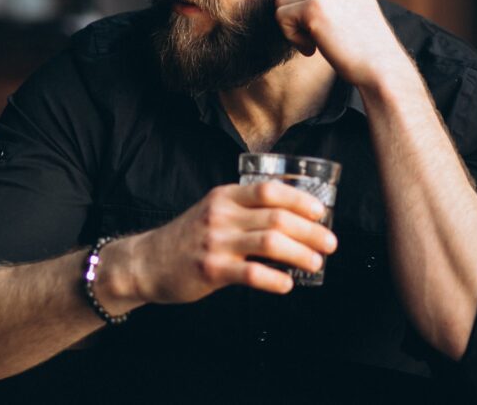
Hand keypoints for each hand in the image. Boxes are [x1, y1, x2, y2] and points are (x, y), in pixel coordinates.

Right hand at [125, 182, 337, 303]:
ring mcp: (215, 242)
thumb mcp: (212, 211)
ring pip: (270, 244)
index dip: (300, 199)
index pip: (269, 190)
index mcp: (224, 196)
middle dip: (311, 231)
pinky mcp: (211, 269)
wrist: (147, 261)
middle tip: (329, 243)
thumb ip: (243, 210)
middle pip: (277, 218)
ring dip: (301, 254)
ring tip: (315, 263)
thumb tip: (291, 218)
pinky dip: (275, 280)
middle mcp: (221, 215)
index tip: (320, 212)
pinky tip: (287, 285)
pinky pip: (252, 274)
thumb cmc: (186, 238)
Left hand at [275, 0, 410, 86]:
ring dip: (290, 24)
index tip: (318, 17)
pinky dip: (291, 36)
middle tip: (311, 31)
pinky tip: (312, 48)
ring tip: (314, 41)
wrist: (380, 69)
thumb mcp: (352, 7)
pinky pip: (281, 16)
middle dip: (292, 7)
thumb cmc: (364, 47)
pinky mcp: (314, 9)